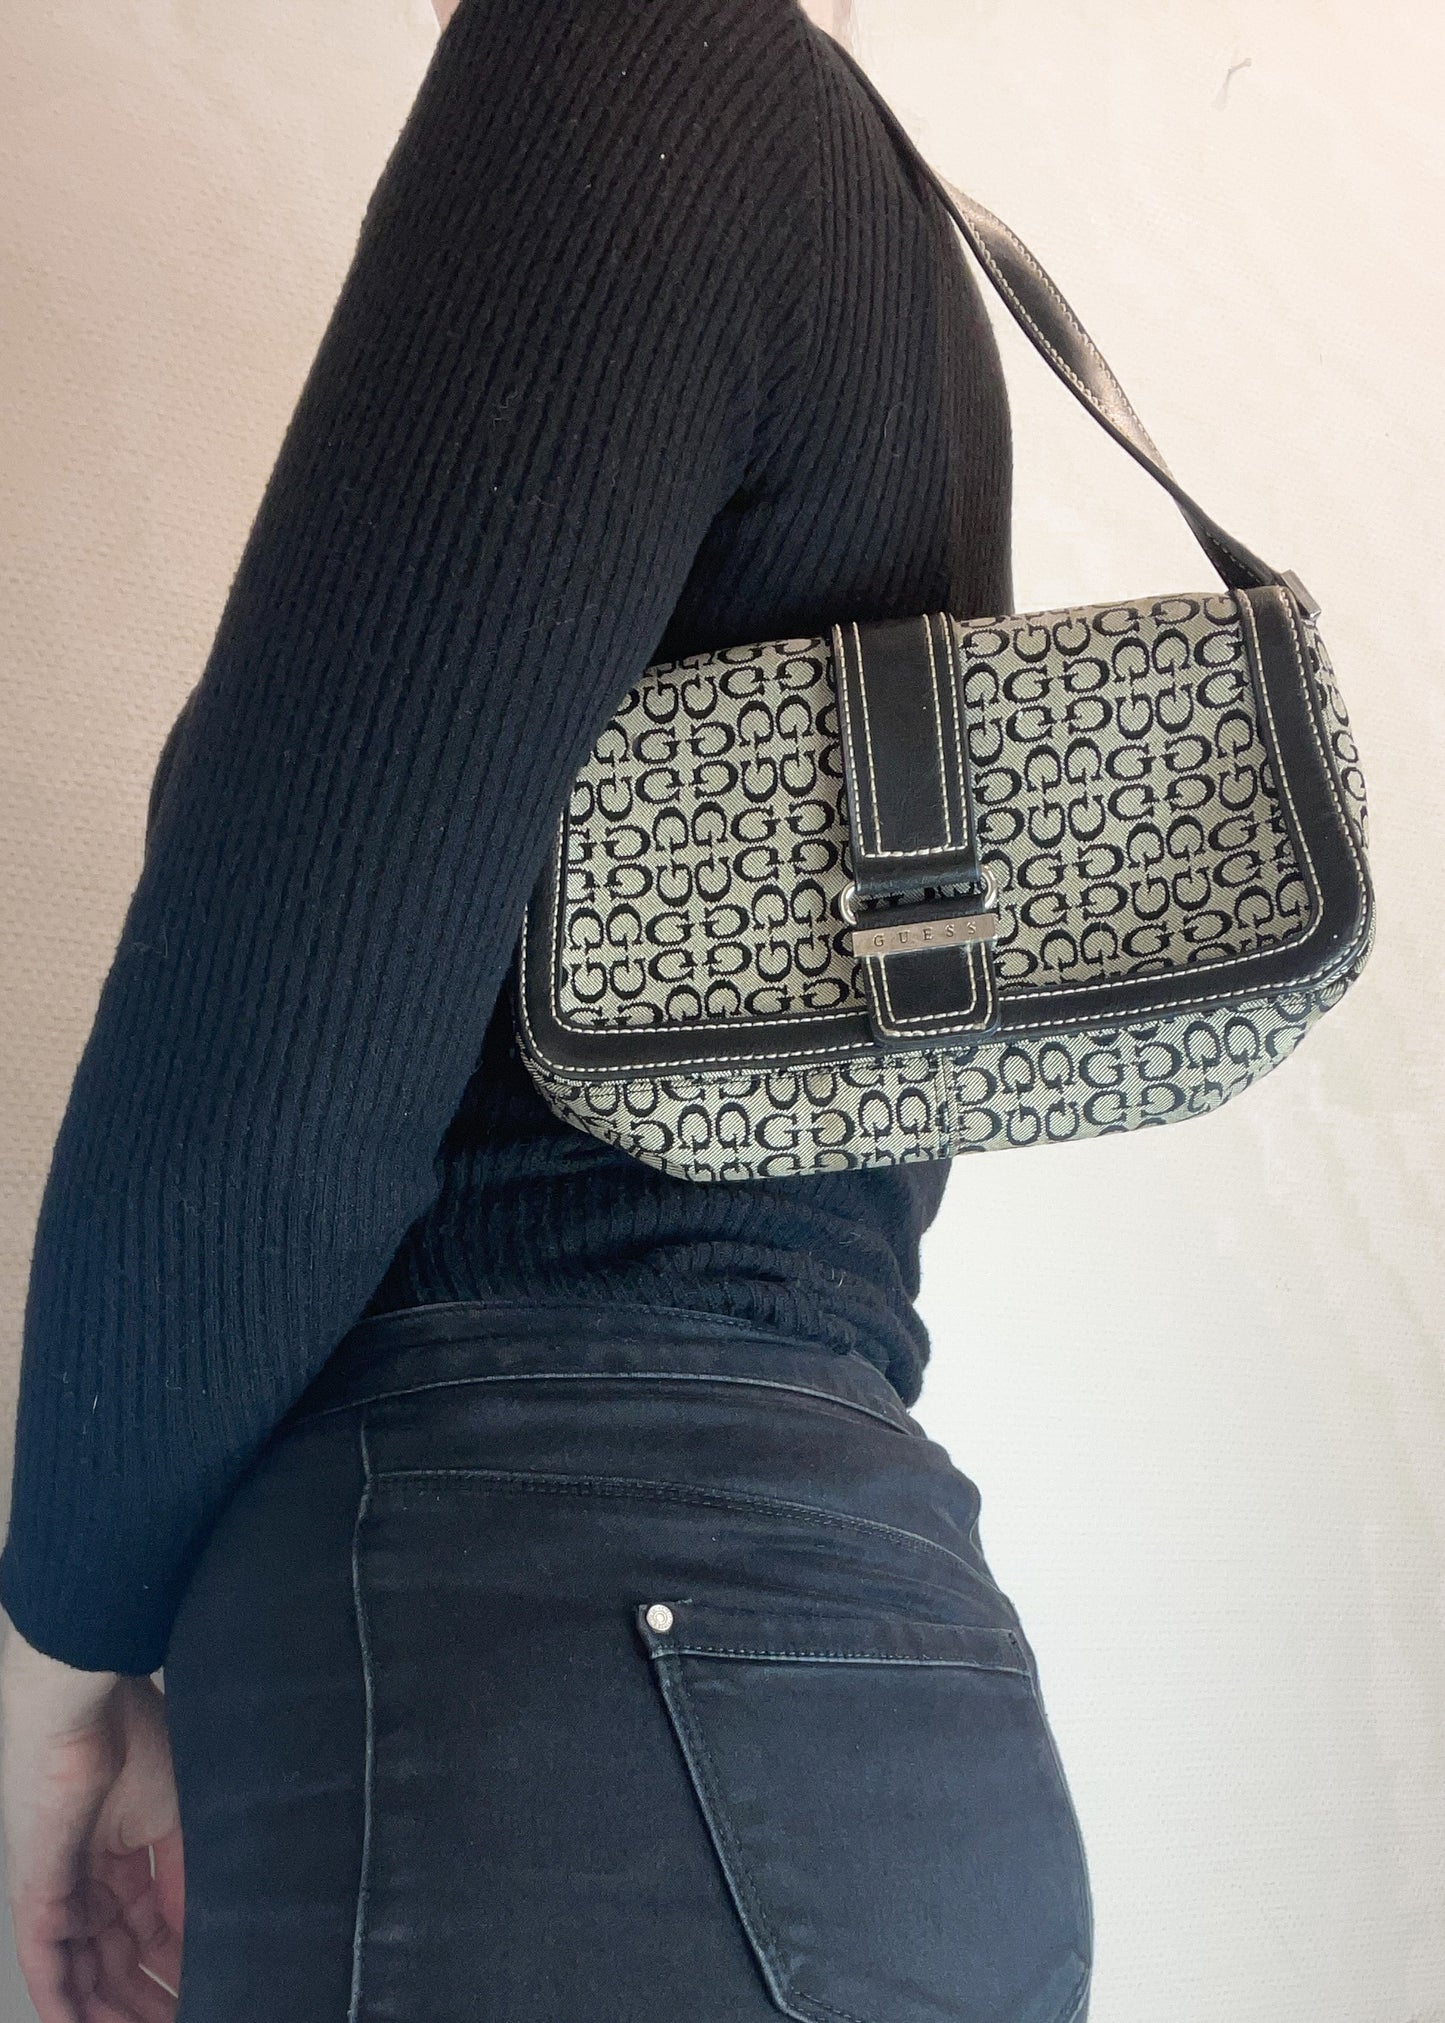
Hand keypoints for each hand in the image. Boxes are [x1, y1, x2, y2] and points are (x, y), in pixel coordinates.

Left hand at [1, 1631, 182, 2021]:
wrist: (85, 1708)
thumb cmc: (133, 1740)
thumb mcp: (178, 1821)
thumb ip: (185, 1880)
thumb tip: (206, 1934)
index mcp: (124, 1855)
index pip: (150, 1929)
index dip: (178, 1966)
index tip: (212, 1989)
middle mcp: (89, 1880)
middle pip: (117, 1960)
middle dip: (147, 1998)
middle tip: (184, 2019)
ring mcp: (60, 1891)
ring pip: (84, 1973)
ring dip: (114, 2011)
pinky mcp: (37, 1896)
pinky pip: (49, 1964)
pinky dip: (68, 2002)